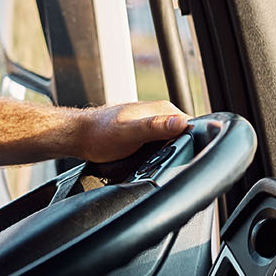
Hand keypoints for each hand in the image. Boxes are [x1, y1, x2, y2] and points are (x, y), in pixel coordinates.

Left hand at [72, 100, 190, 162]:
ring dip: (172, 155)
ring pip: (173, 142)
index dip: (196, 142)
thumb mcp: (129, 132)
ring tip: (161, 165)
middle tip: (173, 165)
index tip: (191, 156)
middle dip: (184, 150)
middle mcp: (159, 115)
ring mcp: (152, 124)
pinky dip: (161, 156)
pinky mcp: (145, 134)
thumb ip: (155, 127)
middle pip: (185, 135)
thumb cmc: (99, 133)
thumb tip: (181, 122)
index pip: (193, 125)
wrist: (79, 136)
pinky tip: (153, 164)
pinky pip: (161, 146)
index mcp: (162, 110)